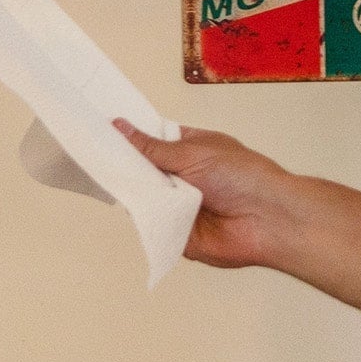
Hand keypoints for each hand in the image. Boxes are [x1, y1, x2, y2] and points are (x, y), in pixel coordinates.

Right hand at [117, 123, 306, 270]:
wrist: (267, 218)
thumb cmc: (243, 176)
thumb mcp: (193, 152)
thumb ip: (153, 147)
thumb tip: (122, 128)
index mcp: (190, 149)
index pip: (152, 142)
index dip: (130, 138)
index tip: (102, 130)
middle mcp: (183, 177)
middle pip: (144, 171)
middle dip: (124, 165)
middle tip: (93, 154)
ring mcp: (179, 206)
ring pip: (144, 199)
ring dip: (131, 191)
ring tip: (105, 176)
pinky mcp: (178, 234)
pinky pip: (152, 225)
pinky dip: (142, 219)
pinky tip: (126, 207)